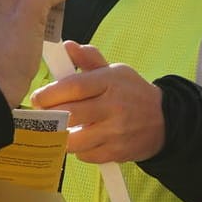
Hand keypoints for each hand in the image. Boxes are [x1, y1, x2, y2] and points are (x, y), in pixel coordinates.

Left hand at [28, 41, 165, 163]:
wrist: (164, 120)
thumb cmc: (132, 93)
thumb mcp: (114, 71)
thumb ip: (89, 60)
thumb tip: (67, 47)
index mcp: (111, 81)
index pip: (74, 86)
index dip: (49, 93)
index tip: (37, 98)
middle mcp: (114, 106)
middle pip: (70, 114)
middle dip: (50, 116)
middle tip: (43, 115)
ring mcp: (116, 132)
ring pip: (74, 139)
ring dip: (63, 135)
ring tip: (63, 128)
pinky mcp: (117, 152)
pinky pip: (85, 155)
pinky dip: (78, 149)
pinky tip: (83, 139)